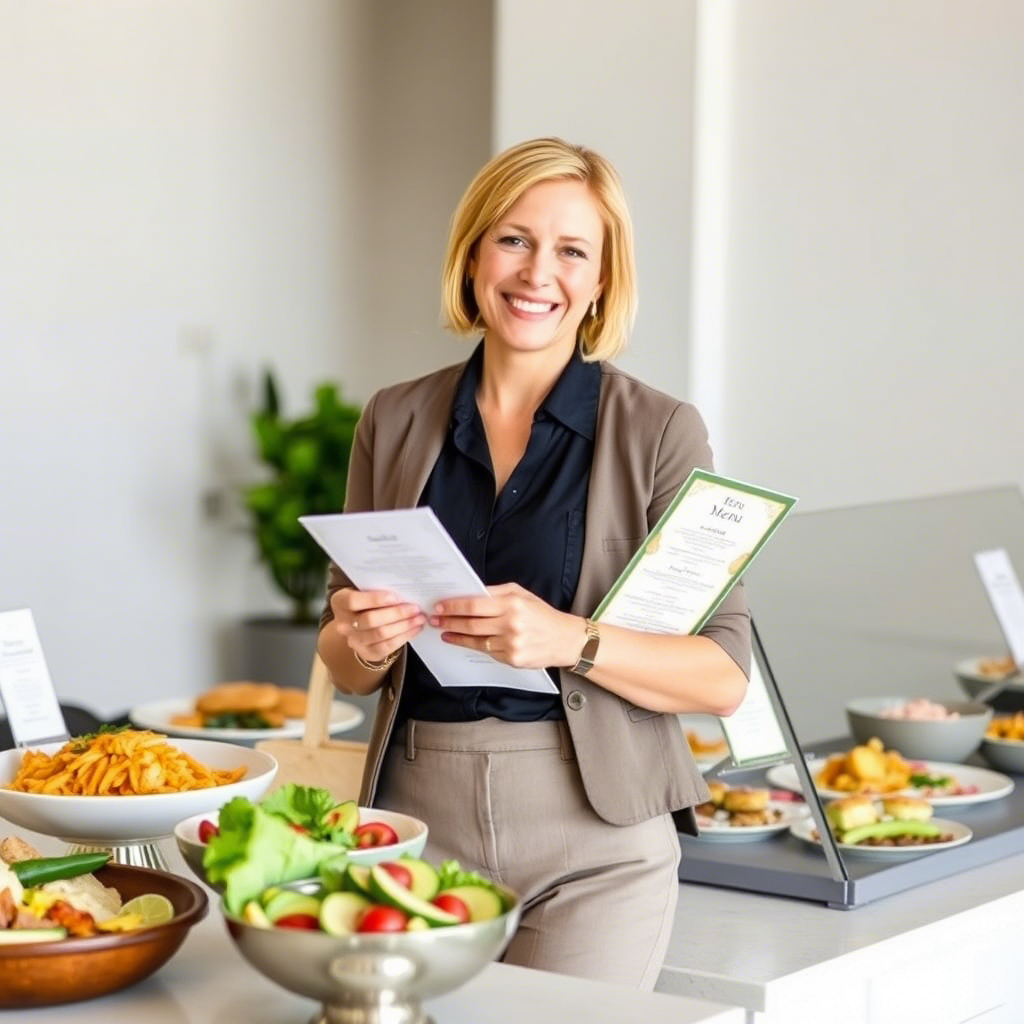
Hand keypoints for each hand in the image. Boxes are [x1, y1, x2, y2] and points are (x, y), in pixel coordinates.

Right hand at [329, 587, 424, 665]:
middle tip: (415, 608)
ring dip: (404, 626)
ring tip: (419, 618)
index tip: (396, 596)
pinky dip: (404, 636)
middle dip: (396, 614)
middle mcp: (343, 623)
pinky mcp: (366, 653)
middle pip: (370, 620)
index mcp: (339, 602)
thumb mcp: (364, 591)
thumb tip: (403, 587)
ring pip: (381, 634)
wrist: (358, 624)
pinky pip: (387, 646)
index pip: (353, 601)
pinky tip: (415, 628)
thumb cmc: (366, 601)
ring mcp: (353, 640)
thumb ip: (377, 588)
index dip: (375, 599)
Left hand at [430, 582, 583, 668]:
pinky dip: (472, 646)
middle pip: (471, 624)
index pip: (474, 605)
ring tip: (444, 632)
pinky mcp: (512, 659)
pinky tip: (462, 642)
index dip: (453, 606)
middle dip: (449, 621)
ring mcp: (511, 644)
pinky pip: (486, 652)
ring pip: (475, 640)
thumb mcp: (522, 594)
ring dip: (456, 636)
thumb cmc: (542, 615)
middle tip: (435, 619)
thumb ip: (496, 592)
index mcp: (512, 604)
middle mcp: (511, 624)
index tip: (439, 606)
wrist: (565, 639)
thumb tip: (470, 593)